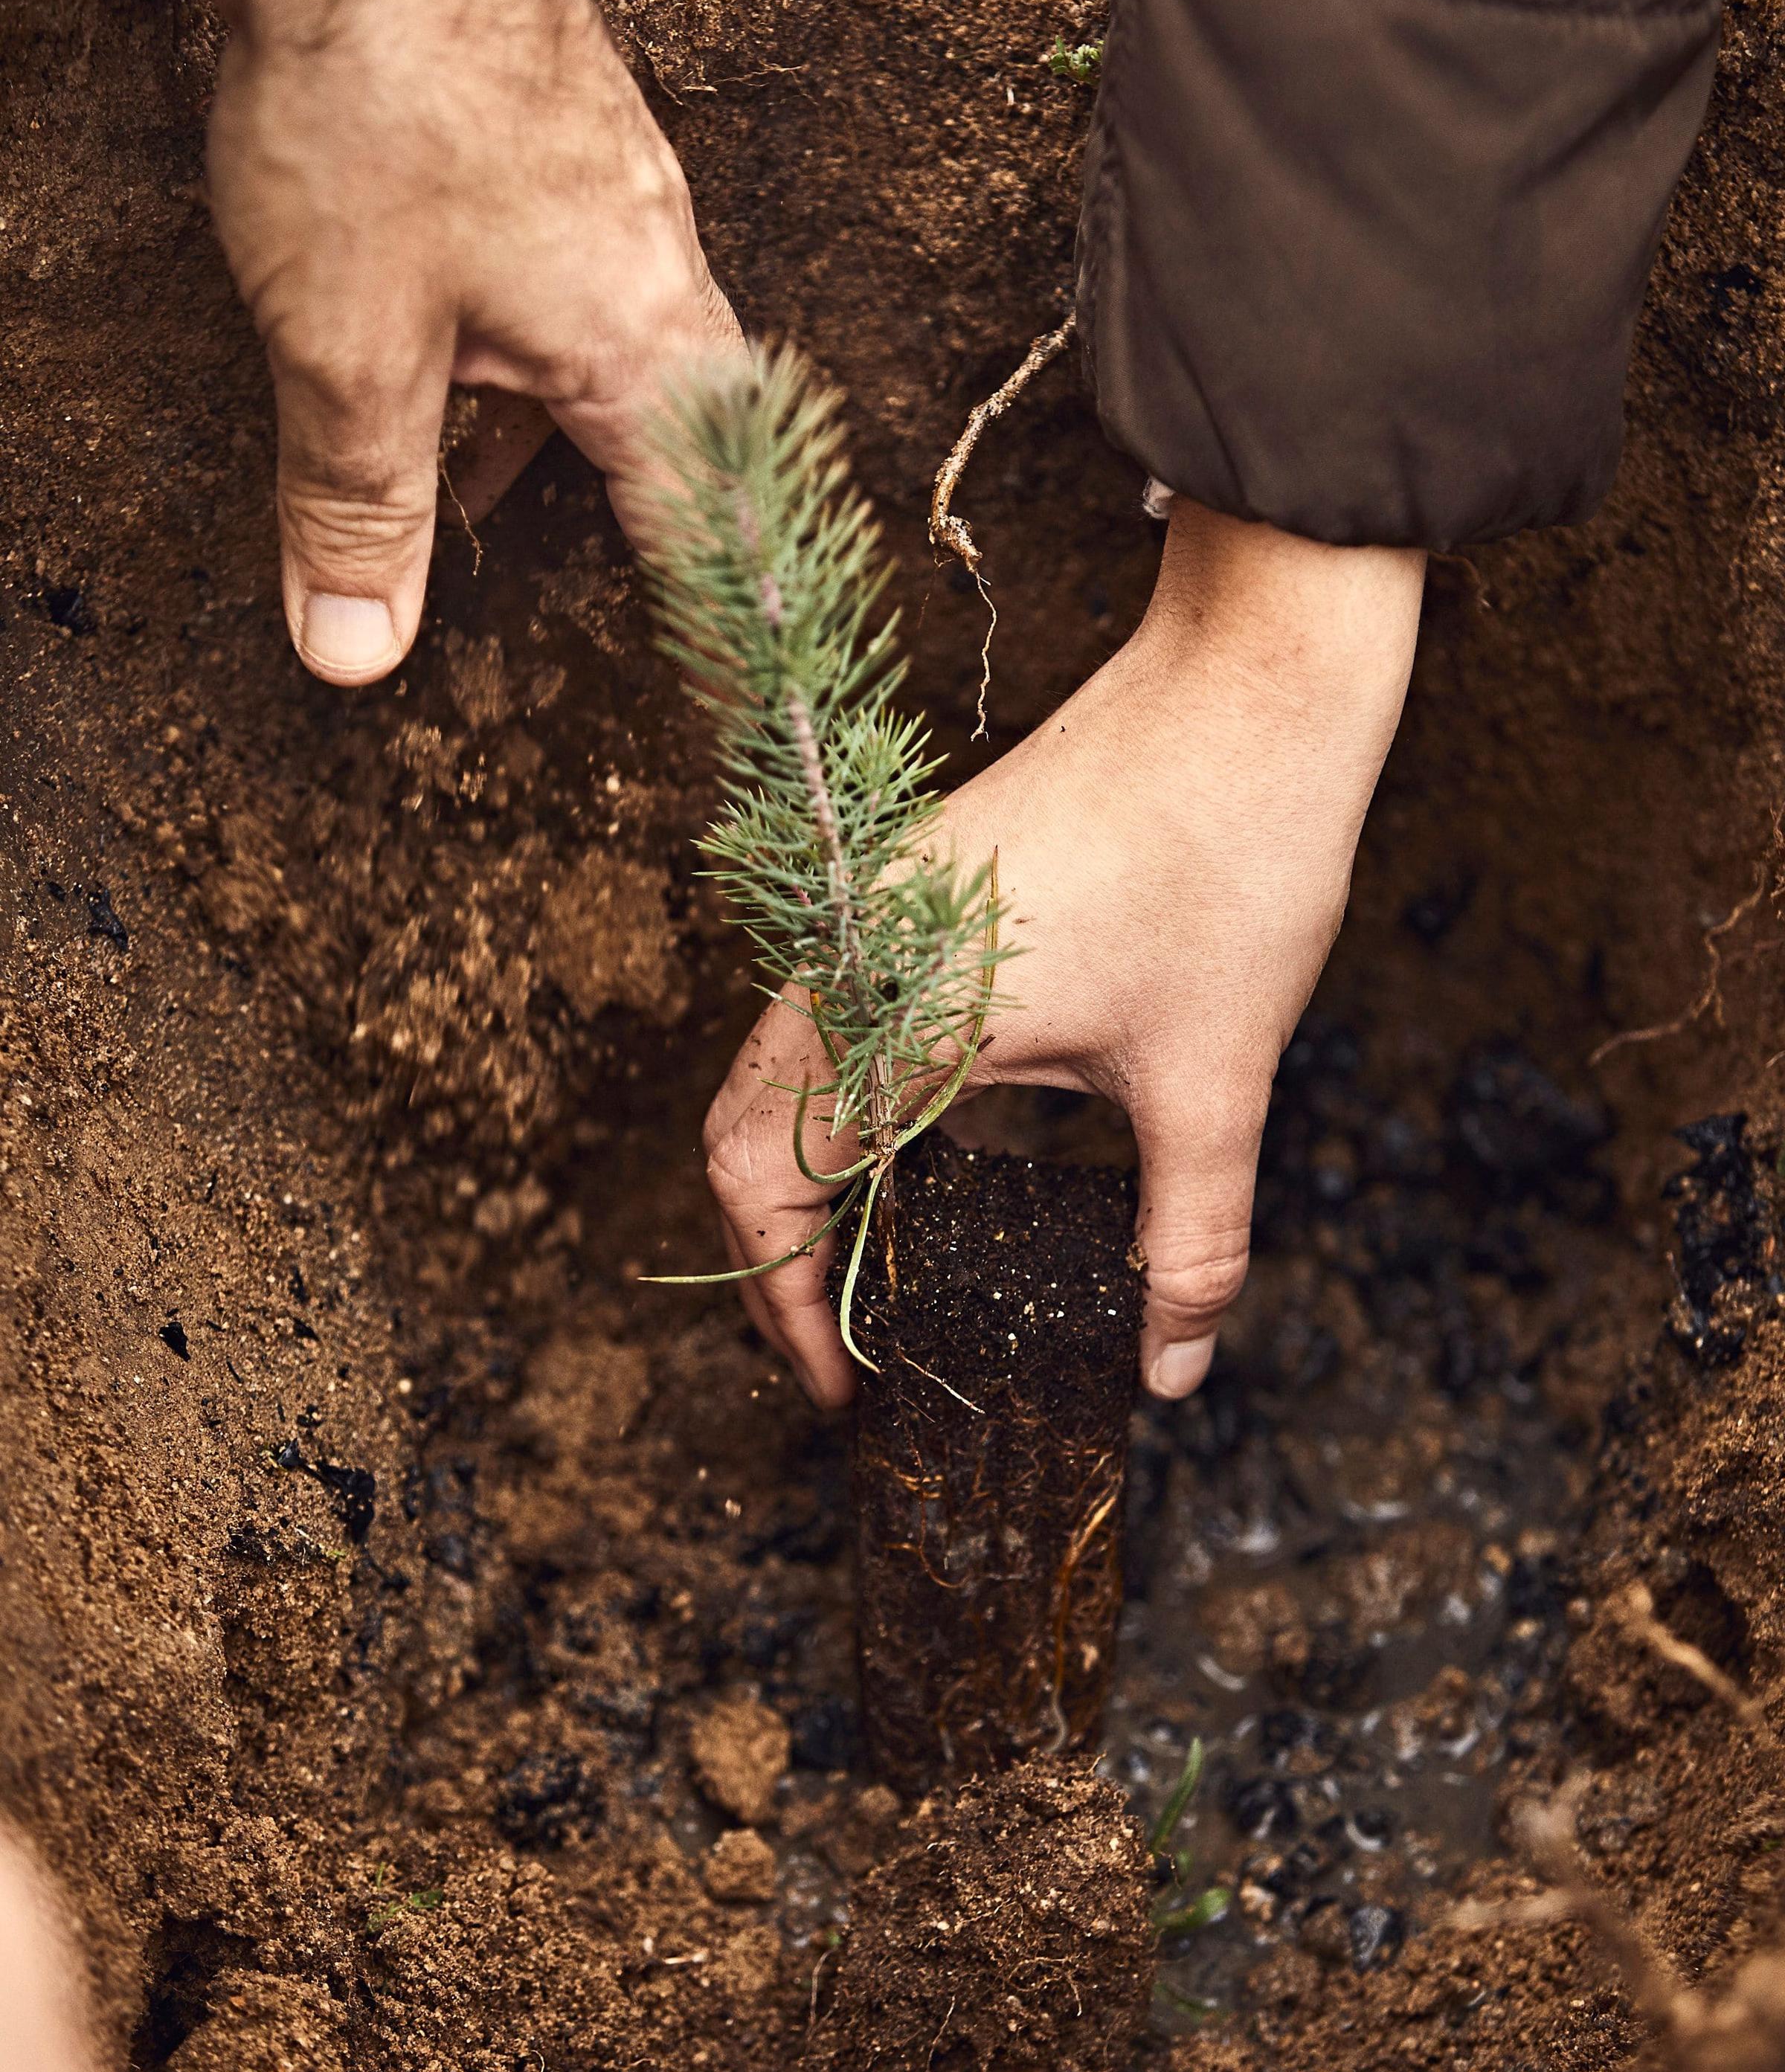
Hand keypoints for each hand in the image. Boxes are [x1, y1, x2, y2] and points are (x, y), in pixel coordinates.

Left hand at [81, 0, 741, 685]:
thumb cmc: (376, 108)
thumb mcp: (347, 350)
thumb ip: (363, 513)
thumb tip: (355, 658)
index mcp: (650, 350)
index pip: (719, 533)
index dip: (722, 631)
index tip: (743, 704)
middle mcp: (664, 271)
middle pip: (674, 444)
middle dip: (624, 523)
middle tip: (609, 596)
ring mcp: (621, 192)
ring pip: (602, 355)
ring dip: (534, 427)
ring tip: (451, 473)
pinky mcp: (566, 135)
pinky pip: (561, 280)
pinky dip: (506, 343)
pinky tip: (424, 346)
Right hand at [702, 502, 1425, 1407]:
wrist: (1254, 682)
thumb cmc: (1229, 861)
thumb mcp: (1213, 1083)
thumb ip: (1185, 1243)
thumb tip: (1172, 1371)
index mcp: (893, 1006)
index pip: (762, 1179)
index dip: (783, 1302)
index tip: (842, 1388)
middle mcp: (852, 947)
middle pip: (748, 1128)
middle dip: (783, 1254)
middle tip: (849, 1350)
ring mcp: (877, 901)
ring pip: (788, 1063)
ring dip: (812, 1173)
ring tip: (880, 1271)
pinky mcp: (919, 876)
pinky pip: (840, 1007)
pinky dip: (851, 1097)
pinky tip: (929, 1152)